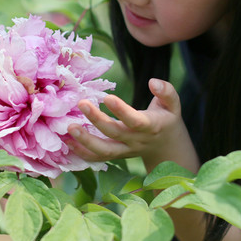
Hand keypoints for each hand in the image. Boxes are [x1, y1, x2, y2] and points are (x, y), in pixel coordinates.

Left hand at [69, 78, 198, 171]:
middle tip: (81, 103)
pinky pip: (98, 158)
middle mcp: (137, 141)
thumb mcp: (173, 104)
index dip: (122, 110)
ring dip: (85, 141)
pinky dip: (81, 153)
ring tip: (68, 128)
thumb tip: (152, 81)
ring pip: (104, 151)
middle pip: (115, 134)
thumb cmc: (167, 119)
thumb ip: (166, 91)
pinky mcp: (116, 155)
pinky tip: (66, 142)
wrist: (167, 148)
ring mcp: (125, 151)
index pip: (136, 121)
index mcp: (151, 127)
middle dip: (97, 120)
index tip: (108, 97)